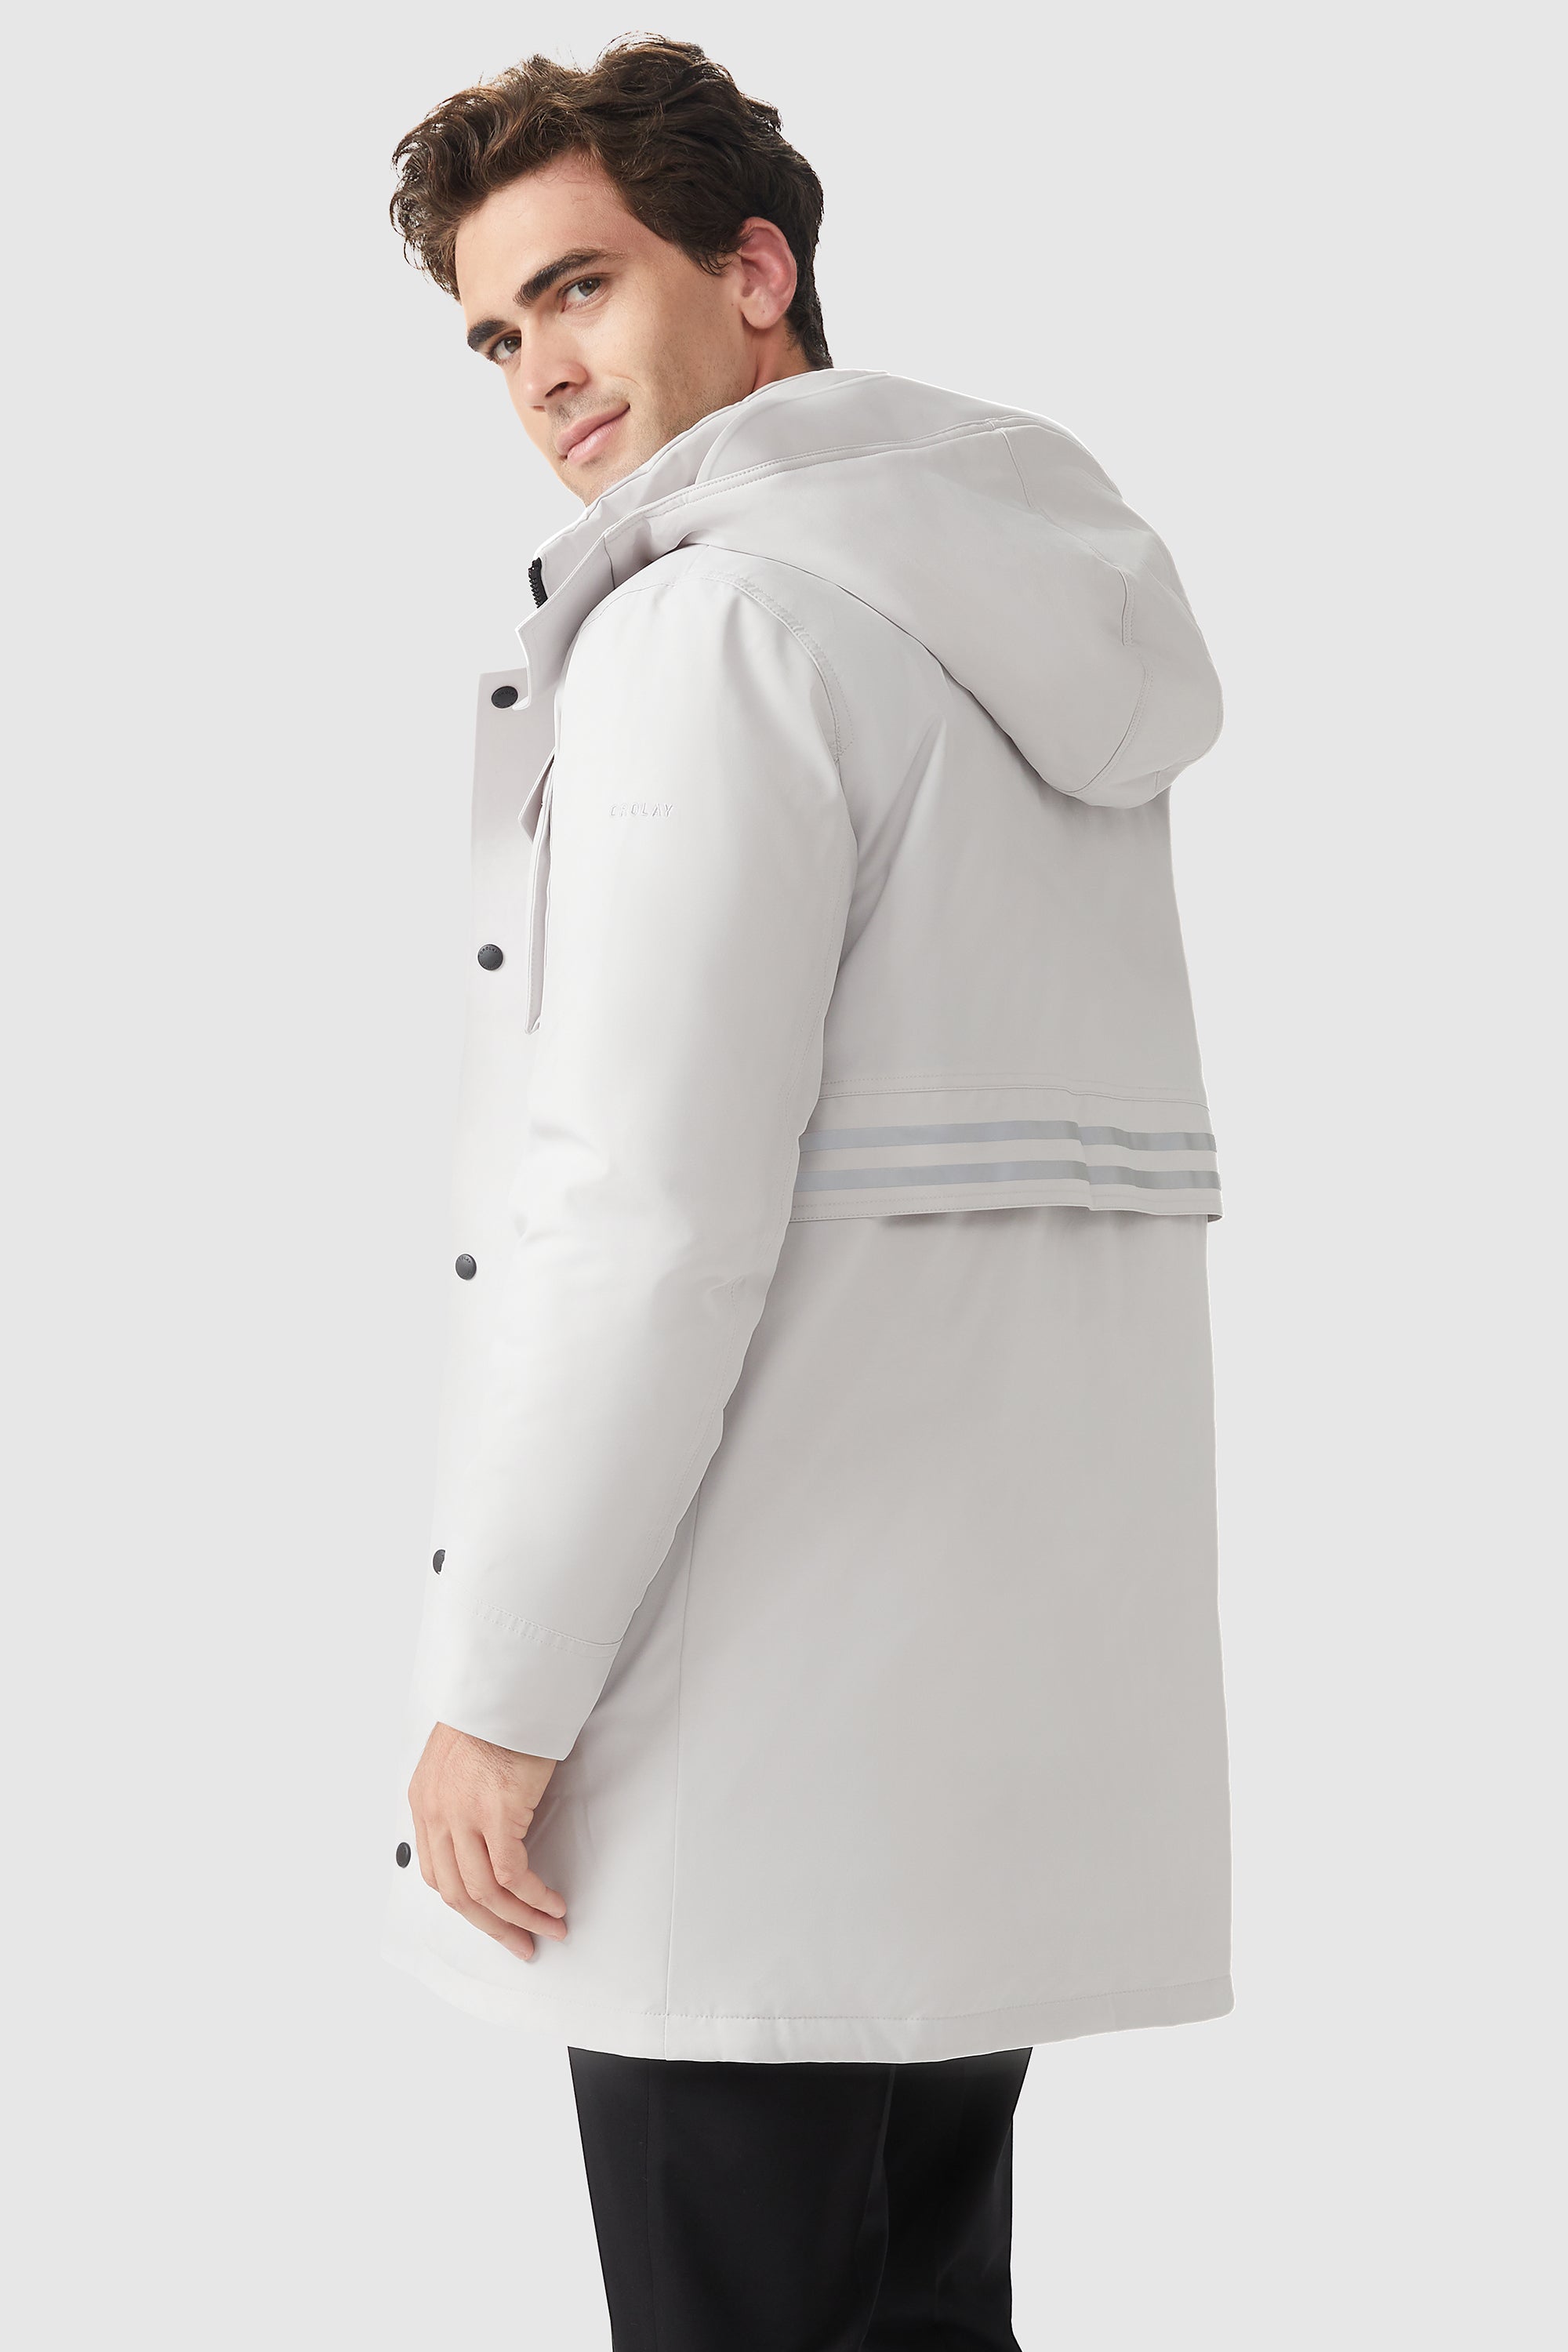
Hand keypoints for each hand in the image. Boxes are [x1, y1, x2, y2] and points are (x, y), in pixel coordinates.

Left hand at [408, 1723, 567, 1960]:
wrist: (511, 1686)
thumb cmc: (496, 1717)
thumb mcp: (461, 1761)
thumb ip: (461, 1799)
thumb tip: (485, 1836)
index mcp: (424, 1802)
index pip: (436, 1874)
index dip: (466, 1905)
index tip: (492, 1921)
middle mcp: (436, 1814)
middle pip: (457, 1894)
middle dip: (492, 1927)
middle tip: (521, 1944)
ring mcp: (463, 1816)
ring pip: (485, 1892)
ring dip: (520, 1918)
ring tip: (548, 1927)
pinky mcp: (496, 1815)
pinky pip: (512, 1874)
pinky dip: (533, 1896)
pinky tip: (552, 1903)